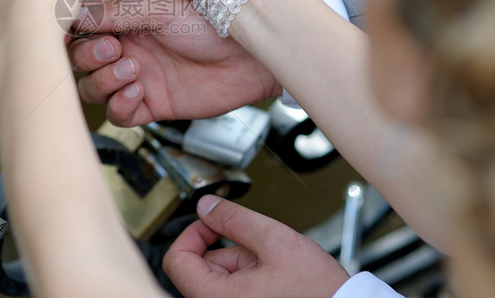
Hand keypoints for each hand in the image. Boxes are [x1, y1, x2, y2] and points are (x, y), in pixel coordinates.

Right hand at [69, 0, 280, 125]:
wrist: (251, 56)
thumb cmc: (214, 19)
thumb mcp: (161, 6)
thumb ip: (117, 11)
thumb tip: (75, 14)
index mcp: (125, 13)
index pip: (81, 21)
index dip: (71, 28)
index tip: (69, 31)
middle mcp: (127, 44)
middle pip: (80, 57)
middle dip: (88, 55)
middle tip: (113, 50)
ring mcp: (137, 74)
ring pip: (93, 87)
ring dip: (103, 80)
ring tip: (132, 70)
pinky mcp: (151, 103)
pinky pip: (118, 113)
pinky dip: (120, 104)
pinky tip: (139, 91)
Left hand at [163, 196, 349, 297]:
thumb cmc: (317, 291)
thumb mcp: (275, 241)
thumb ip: (234, 219)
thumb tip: (205, 205)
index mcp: (215, 297)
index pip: (176, 259)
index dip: (193, 232)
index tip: (214, 222)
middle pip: (199, 266)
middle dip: (228, 248)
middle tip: (259, 248)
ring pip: (219, 277)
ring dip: (242, 263)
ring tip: (274, 267)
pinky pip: (233, 289)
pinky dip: (249, 276)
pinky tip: (275, 277)